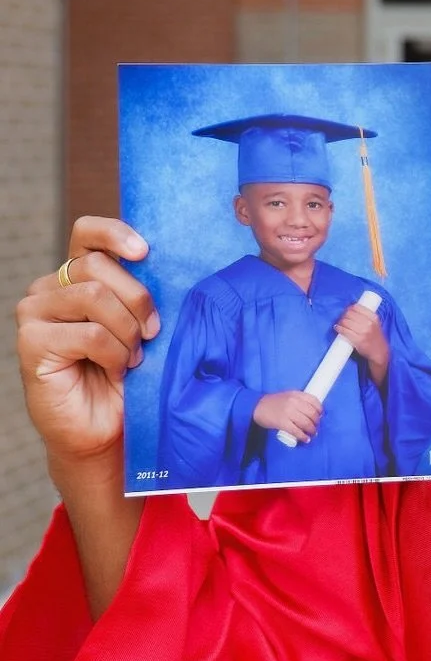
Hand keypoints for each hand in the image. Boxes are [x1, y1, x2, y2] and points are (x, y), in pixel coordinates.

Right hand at [14, 217, 157, 468]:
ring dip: (126, 330)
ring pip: (93, 296)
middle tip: (151, 332)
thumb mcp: (144, 322)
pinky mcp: (30, 343)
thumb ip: (143, 290)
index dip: (116, 233)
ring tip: (133, 356)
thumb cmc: (132, 372)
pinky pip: (88, 333)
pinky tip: (116, 370)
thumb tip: (168, 258)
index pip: (88, 233)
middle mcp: (51, 288)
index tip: (145, 252)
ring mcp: (35, 314)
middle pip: (98, 266)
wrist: (110, 427)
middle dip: (137, 299)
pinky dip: (114, 353)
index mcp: (79, 275)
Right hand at [253, 390, 323, 442]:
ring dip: (312, 430)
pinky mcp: (282, 423)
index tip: (320, 415)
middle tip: (316, 426)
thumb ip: (299, 400)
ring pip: (306, 423)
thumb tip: (312, 410)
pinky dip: (303, 436)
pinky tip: (305, 439)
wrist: (257, 407)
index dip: (320, 409)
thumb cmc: (274, 402)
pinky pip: (296, 431)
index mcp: (296, 394)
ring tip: (312, 434)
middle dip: (316, 422)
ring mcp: (288, 412)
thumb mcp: (288, 395)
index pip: (314, 401)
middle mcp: (293, 402)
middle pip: (311, 413)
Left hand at [334, 301, 389, 384]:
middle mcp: (369, 323)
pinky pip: (344, 331)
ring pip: (346, 321)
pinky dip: (339, 328)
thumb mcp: (376, 324)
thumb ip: (367, 317)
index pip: (357, 307)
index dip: (349, 308)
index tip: (347, 311)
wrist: (379, 352)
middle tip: (342, 318)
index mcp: (374, 317)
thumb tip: (351, 310)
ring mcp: (363, 332)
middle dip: (343, 315)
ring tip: (339, 324)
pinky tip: (337, 328)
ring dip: (340, 321)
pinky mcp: (357, 340)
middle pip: (350, 314)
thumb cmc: (376, 337)